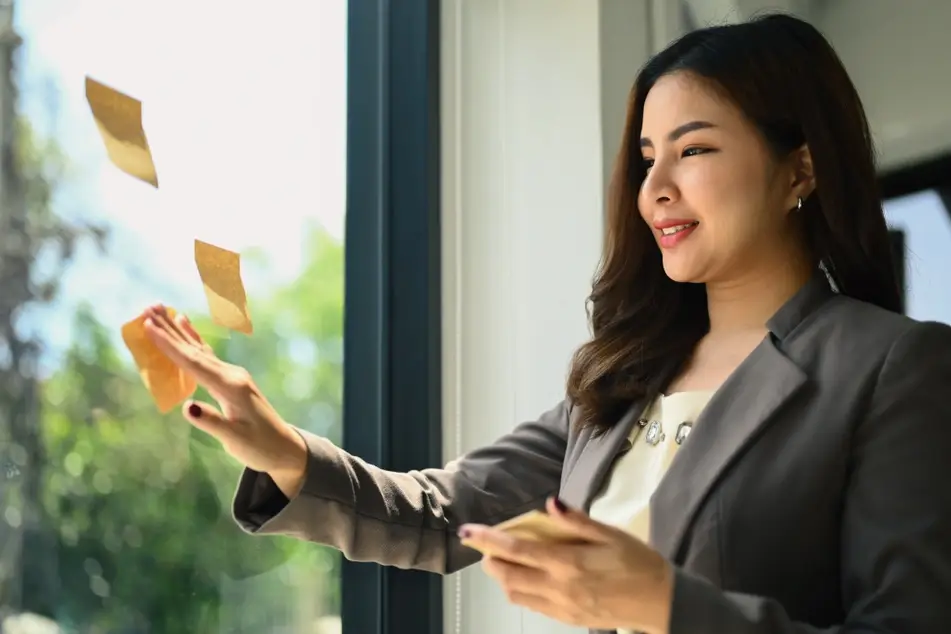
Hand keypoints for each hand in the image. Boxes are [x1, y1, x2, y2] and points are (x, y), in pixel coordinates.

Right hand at [142, 304, 307, 496]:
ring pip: (200, 349)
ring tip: (162, 310)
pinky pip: (206, 356)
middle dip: (170, 329)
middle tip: (149, 307)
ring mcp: (233, 375)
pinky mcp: (231, 380)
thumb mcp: (234, 439)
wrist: (284, 448)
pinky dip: (193, 341)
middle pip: (195, 349)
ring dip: (179, 331)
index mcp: (230, 387)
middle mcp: (232, 375)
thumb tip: (187, 406)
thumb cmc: (259, 446)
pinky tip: (186, 326)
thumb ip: (211, 422)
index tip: (149, 326)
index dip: (169, 345)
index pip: (193, 362)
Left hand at [459, 498, 672, 633]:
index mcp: (568, 563)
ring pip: (515, 595)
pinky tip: (527, 576)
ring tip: (506, 559)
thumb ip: (577, 520)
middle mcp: (559, 588)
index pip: (517, 551)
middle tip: (489, 544)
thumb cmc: (638, 562)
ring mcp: (561, 607)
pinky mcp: (567, 619)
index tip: (468, 531)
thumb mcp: (611, 534)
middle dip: (491, 559)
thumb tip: (549, 503)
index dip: (488, 540)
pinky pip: (532, 605)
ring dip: (502, 576)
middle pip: (507, 576)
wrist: (661, 602)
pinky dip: (520, 590)